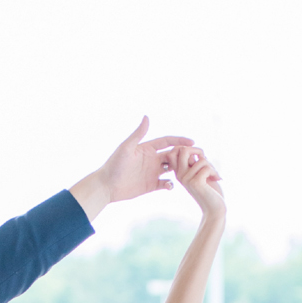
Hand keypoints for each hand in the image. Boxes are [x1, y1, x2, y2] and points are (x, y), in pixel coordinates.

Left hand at [70, 118, 192, 219]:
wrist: (106, 185)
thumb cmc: (114, 165)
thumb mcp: (127, 147)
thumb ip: (139, 134)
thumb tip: (147, 116)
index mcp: (147, 148)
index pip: (167, 142)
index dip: (179, 141)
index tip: (192, 142)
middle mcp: (151, 159)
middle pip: (173, 155)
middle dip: (184, 156)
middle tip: (195, 159)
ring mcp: (152, 173)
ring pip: (172, 170)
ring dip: (180, 170)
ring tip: (188, 172)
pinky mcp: (151, 186)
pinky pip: (166, 184)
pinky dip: (171, 185)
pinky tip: (171, 185)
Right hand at [172, 146, 224, 219]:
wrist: (215, 209)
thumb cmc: (210, 191)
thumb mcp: (200, 173)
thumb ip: (194, 162)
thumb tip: (192, 148)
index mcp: (179, 173)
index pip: (174, 152)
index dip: (186, 147)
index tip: (199, 155)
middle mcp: (180, 175)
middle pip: (183, 150)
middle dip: (198, 151)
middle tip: (206, 158)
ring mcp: (186, 179)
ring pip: (201, 160)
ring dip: (212, 166)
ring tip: (214, 175)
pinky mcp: (195, 183)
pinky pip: (206, 167)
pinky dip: (215, 172)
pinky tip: (217, 179)